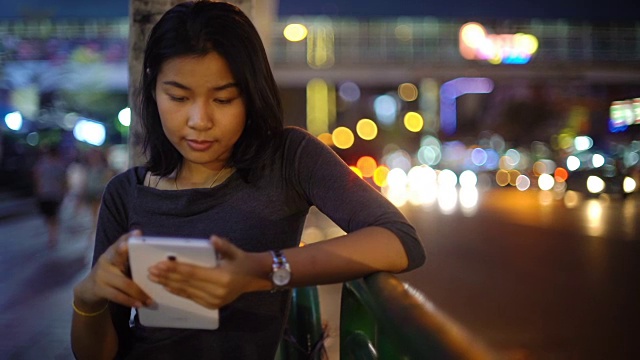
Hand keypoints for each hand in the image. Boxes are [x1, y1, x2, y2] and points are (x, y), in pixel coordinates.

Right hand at [74, 230, 151, 309]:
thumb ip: (129, 260)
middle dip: (133, 260)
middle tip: (148, 267)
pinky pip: (118, 296)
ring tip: (150, 299)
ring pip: (125, 283)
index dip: (128, 237)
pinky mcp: (99, 289)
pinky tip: (140, 304)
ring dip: (139, 293)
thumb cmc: (110, 276)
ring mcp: (101, 275)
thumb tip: (154, 262)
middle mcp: (106, 261)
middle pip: (120, 260)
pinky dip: (130, 301)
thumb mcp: (117, 265)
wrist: (88, 291)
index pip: (120, 242)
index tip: (138, 233)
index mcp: (112, 253)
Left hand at [147, 236, 270, 308]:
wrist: (256, 278)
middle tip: (151, 270)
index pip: (193, 272)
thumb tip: (212, 239)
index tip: (160, 264)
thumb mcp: (235, 251)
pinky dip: (178, 291)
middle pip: (187, 283)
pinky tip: (168, 285)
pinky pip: (191, 297)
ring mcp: (214, 300)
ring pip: (187, 291)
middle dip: (167, 276)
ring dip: (169, 284)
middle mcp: (217, 291)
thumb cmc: (243, 261)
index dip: (175, 268)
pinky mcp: (212, 304)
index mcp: (222, 277)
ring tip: (155, 278)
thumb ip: (223, 245)